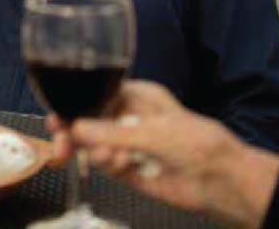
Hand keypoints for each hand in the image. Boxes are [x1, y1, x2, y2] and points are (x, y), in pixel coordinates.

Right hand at [49, 81, 278, 227]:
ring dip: (95, 152)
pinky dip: (108, 166)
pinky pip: (105, 165)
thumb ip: (110, 132)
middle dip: (73, 133)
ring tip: (111, 160)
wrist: (222, 183)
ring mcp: (126, 143)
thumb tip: (74, 128)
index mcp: (135, 96)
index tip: (56, 118)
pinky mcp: (128, 168)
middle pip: (87, 121)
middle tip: (61, 147)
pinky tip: (122, 165)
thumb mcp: (152, 132)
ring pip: (93, 145)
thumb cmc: (196, 143)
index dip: (73, 104)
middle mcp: (127, 117)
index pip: (94, 94)